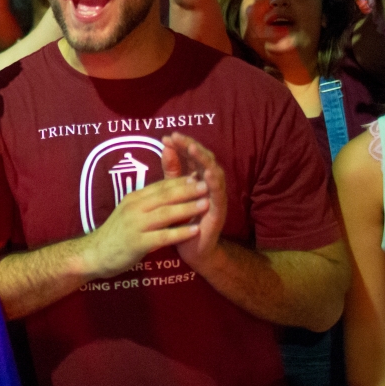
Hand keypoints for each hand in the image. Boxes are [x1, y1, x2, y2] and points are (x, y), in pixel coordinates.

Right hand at [80, 173, 207, 277]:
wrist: (95, 254)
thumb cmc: (116, 234)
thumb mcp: (129, 212)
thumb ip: (147, 203)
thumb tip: (168, 193)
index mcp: (134, 199)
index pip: (160, 186)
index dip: (180, 181)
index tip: (199, 176)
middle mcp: (134, 208)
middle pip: (165, 196)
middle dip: (187, 190)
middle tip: (207, 185)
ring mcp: (135, 225)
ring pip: (165, 214)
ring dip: (188, 208)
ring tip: (206, 204)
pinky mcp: (137, 243)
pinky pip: (163, 236)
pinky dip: (180, 233)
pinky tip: (195, 231)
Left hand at [161, 132, 226, 266]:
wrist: (192, 249)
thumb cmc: (183, 220)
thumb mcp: (174, 192)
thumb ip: (172, 171)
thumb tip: (165, 147)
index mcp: (198, 179)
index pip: (191, 156)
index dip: (181, 145)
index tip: (166, 137)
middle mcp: (209, 185)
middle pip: (203, 160)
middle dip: (191, 147)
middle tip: (177, 137)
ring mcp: (216, 197)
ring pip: (214, 173)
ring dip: (203, 160)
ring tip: (193, 148)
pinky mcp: (219, 210)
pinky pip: (218, 194)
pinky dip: (213, 182)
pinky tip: (206, 173)